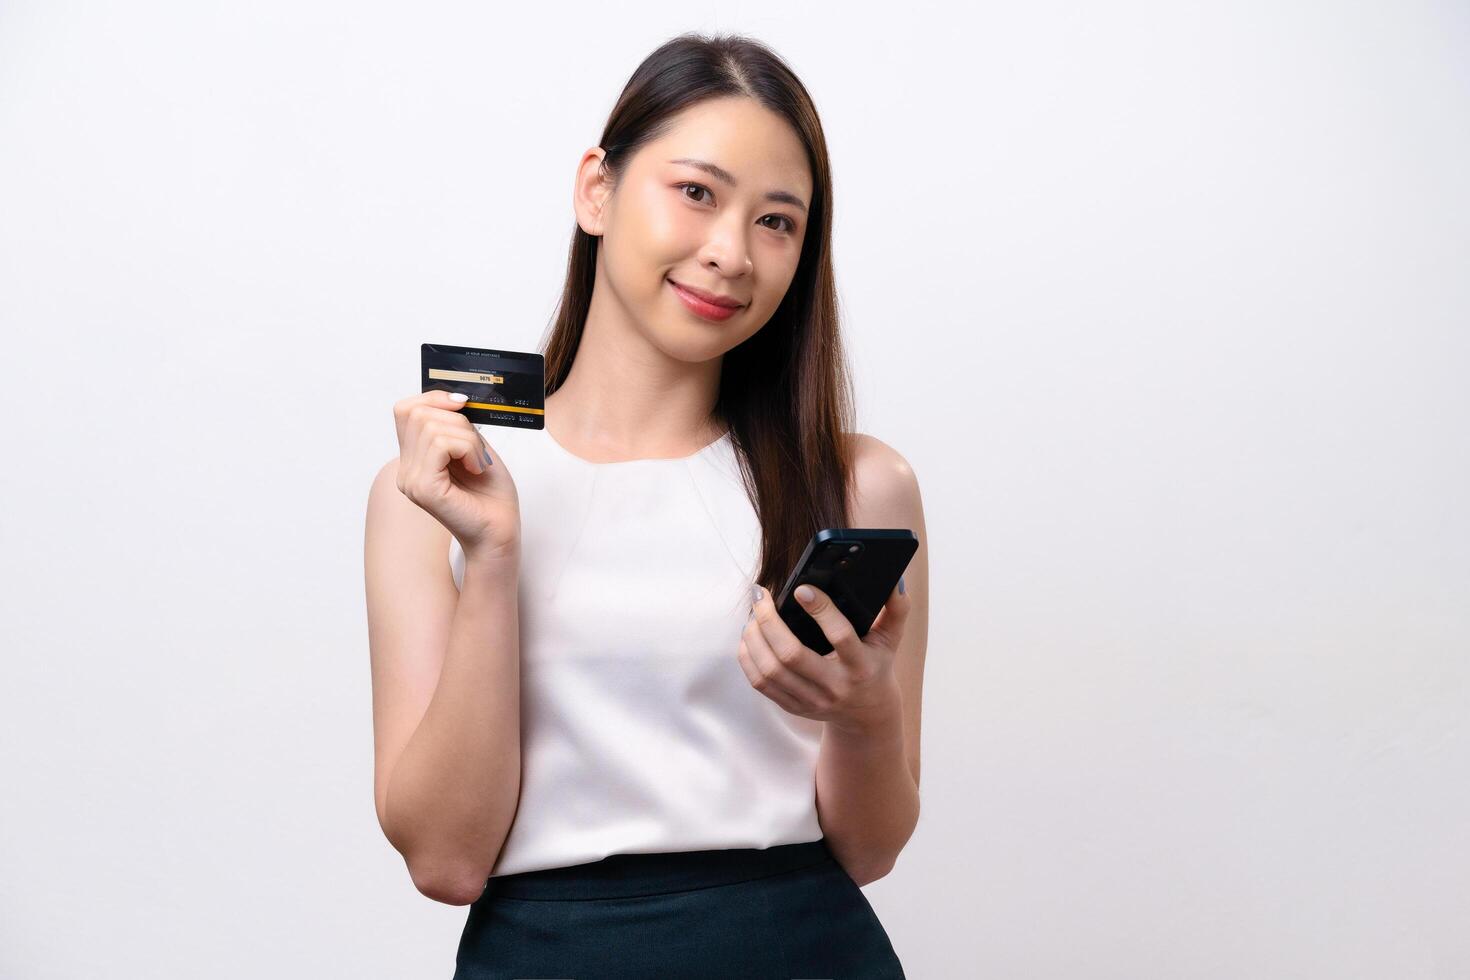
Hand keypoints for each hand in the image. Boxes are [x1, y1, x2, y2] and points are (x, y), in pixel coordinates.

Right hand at [392, 390, 521, 558]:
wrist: (500, 533)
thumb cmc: (491, 496)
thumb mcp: (473, 448)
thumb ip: (457, 424)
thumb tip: (452, 395)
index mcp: (414, 459)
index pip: (404, 410)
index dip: (434, 397)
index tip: (462, 404)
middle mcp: (405, 470)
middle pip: (417, 413)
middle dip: (456, 419)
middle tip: (476, 448)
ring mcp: (411, 480)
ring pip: (431, 426)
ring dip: (467, 438)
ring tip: (478, 462)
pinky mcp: (423, 489)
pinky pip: (441, 444)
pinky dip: (467, 448)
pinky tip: (476, 468)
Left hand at [736, 580, 910, 733]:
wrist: (867, 715)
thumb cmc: (877, 665)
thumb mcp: (892, 639)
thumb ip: (897, 609)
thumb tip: (894, 582)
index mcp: (861, 666)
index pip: (840, 636)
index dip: (820, 610)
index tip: (801, 588)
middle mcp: (835, 687)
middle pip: (792, 655)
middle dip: (769, 621)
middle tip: (761, 595)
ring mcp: (812, 701)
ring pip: (770, 670)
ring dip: (754, 637)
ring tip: (753, 613)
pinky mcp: (793, 707)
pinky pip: (760, 684)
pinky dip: (748, 657)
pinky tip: (750, 636)